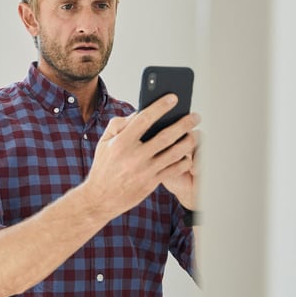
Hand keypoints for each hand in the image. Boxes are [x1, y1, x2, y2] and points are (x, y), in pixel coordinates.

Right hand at [82, 94, 200, 221]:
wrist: (100, 199)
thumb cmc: (104, 166)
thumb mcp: (104, 142)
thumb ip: (119, 124)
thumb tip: (139, 112)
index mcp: (121, 143)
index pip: (144, 119)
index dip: (160, 107)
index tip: (174, 98)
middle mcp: (134, 156)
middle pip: (165, 136)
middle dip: (183, 124)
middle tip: (195, 116)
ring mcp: (144, 171)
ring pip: (173, 153)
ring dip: (188, 142)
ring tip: (194, 134)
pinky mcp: (151, 183)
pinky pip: (173, 170)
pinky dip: (183, 160)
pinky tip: (188, 154)